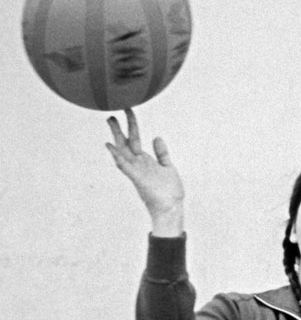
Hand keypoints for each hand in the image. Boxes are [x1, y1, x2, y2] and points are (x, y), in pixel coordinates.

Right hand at [106, 108, 184, 234]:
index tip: (128, 110)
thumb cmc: (169, 192)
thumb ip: (161, 153)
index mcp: (145, 161)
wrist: (171, 209)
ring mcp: (137, 171)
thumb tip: (156, 137)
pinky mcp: (138, 179)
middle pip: (125, 142)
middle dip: (119, 128)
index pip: (134, 139)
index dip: (131, 124)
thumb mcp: (167, 167)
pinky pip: (125, 167)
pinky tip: (111, 147)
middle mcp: (138, 164)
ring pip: (123, 151)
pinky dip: (117, 157)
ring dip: (116, 136)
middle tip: (111, 113)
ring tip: (110, 122)